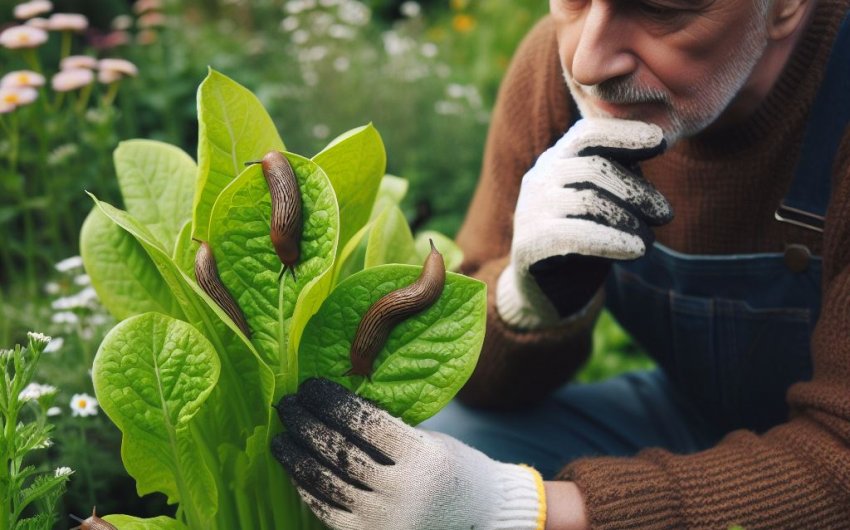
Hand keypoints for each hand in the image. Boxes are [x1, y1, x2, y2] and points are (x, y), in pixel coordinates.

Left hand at [272, 378, 546, 529]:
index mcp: (422, 458)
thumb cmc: (450, 468)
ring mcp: (383, 519)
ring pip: (326, 482)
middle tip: (287, 404)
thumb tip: (332, 404)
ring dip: (296, 456)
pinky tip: (295, 468)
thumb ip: (387, 429)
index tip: (310, 385)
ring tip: (281, 436)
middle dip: (307, 424)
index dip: (332, 401)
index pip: (365, 422)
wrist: (476, 518)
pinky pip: (326, 510)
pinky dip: (306, 488)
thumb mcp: (428, 440)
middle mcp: (402, 492)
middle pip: (339, 451)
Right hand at [497, 118, 672, 328]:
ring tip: (650, 240)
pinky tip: (636, 251)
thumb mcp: (605, 205)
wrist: (547, 294)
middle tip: (665, 215)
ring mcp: (529, 210)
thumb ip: (619, 179)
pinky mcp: (528, 244)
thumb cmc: (584, 243)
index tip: (661, 142)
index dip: (624, 134)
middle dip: (636, 190)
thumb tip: (646, 158)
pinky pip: (574, 235)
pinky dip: (610, 241)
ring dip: (628, 220)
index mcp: (556, 161)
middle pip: (593, 168)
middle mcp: (539, 179)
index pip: (588, 135)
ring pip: (587, 201)